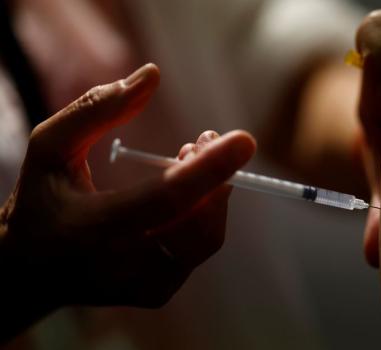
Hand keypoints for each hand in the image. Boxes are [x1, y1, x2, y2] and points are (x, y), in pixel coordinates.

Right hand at [0, 64, 255, 340]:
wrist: (31, 272)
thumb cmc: (41, 202)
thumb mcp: (50, 148)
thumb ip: (96, 109)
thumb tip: (153, 75)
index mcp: (89, 229)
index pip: (165, 200)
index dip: (208, 169)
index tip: (244, 141)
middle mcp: (120, 267)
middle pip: (197, 222)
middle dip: (213, 175)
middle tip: (201, 140)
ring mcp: (143, 287)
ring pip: (206, 236)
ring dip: (212, 192)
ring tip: (188, 160)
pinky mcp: (158, 293)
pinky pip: (199, 248)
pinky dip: (202, 213)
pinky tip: (183, 193)